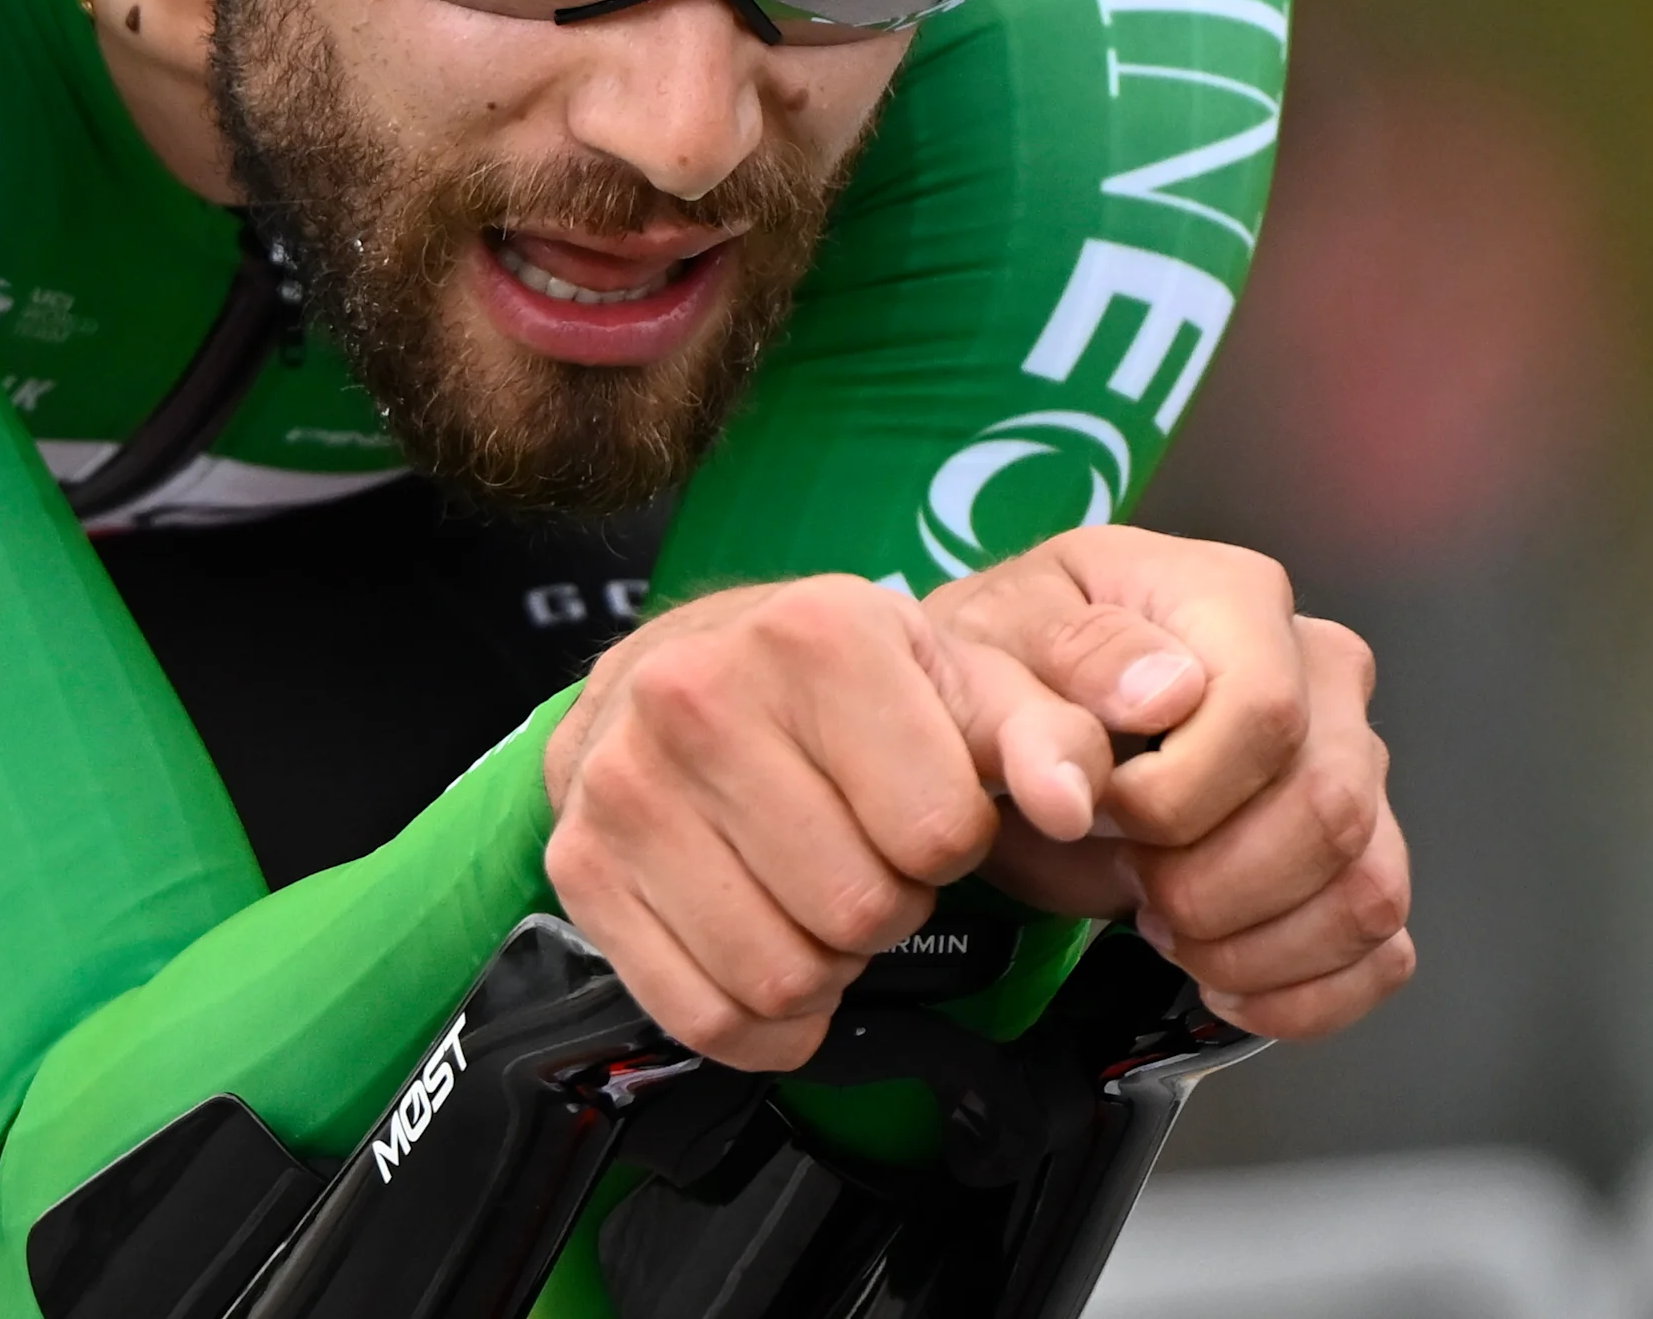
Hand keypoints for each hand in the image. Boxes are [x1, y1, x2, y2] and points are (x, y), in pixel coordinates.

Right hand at [540, 575, 1115, 1069]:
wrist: (682, 670)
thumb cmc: (841, 686)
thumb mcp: (963, 682)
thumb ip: (1048, 736)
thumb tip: (1072, 804)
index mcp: (813, 632)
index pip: (941, 831)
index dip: (953, 843)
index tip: (915, 804)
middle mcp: (697, 695)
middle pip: (860, 909)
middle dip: (887, 905)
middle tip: (861, 854)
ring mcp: (624, 782)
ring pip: (781, 974)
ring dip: (823, 965)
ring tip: (811, 892)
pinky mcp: (580, 862)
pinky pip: (703, 1015)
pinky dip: (758, 1019)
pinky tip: (766, 946)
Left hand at [926, 527, 1413, 1040]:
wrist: (1013, 723)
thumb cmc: (1008, 671)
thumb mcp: (988, 645)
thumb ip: (1055, 672)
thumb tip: (1157, 697)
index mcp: (1235, 598)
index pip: (1265, 712)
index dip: (1177, 795)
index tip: (1098, 813)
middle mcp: (1320, 675)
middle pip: (1331, 810)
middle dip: (1212, 883)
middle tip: (1129, 881)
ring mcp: (1354, 767)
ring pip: (1367, 889)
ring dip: (1252, 946)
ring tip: (1164, 925)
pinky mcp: (1361, 855)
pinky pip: (1383, 950)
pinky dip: (1300, 993)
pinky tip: (1219, 978)